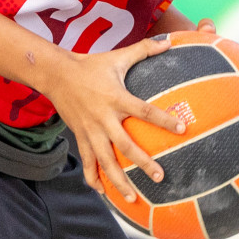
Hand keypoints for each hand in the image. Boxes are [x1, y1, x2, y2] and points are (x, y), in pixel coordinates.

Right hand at [40, 37, 186, 202]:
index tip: (182, 129)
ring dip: (119, 182)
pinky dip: (94, 180)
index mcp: (116, 98)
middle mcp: (103, 118)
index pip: (144, 110)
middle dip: (142, 163)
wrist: (57, 75)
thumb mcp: (118, 57)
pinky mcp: (80, 138)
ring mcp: (90, 131)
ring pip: (105, 162)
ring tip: (133, 198)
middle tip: (159, 177)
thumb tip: (169, 40)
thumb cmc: (91, 65)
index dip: (163, 120)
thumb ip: (144, 49)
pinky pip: (87, 164)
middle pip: (125, 146)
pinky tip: (104, 193)